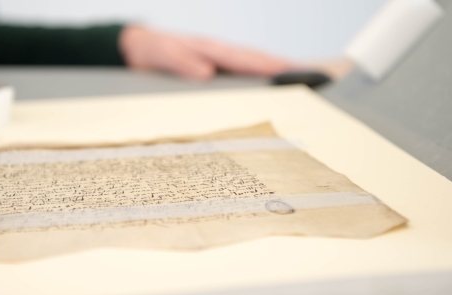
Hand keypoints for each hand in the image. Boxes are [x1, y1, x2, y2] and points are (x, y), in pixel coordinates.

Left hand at [119, 25, 294, 80]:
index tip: (288, 73)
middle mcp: (219, 53)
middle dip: (285, 68)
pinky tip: (276, 89)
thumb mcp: (159, 55)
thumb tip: (207, 72)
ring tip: (304, 84)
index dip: (267, 67)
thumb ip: (180, 61)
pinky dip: (263, 77)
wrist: (138, 48)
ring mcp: (221, 60)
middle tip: (313, 79)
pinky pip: (245, 73)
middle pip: (258, 60)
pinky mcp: (218, 69)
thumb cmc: (151, 51)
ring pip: (254, 66)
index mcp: (209, 49)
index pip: (244, 59)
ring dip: (279, 73)